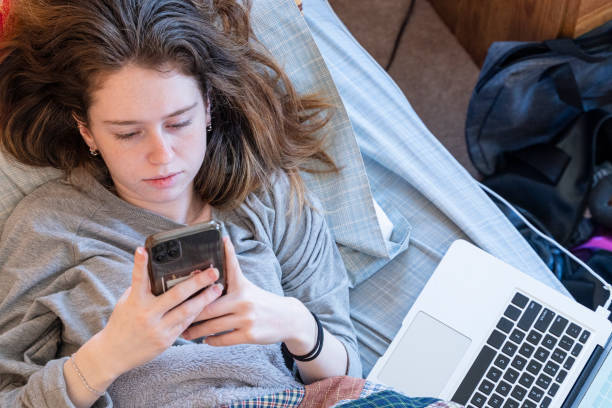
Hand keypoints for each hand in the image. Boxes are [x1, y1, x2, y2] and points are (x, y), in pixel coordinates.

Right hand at [97, 247, 222, 377]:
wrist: (113, 355)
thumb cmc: (122, 323)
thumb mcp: (127, 303)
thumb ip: (141, 289)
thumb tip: (157, 272)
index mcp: (135, 302)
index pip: (138, 279)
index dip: (140, 264)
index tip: (143, 250)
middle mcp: (148, 314)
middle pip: (176, 295)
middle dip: (197, 282)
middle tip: (213, 271)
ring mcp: (158, 328)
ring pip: (187, 311)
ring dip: (205, 299)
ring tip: (218, 288)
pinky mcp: (166, 340)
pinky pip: (185, 324)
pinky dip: (197, 313)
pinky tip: (208, 304)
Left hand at [181, 237, 316, 352]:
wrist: (288, 318)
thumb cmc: (263, 300)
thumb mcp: (248, 286)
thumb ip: (231, 276)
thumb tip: (215, 260)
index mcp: (242, 286)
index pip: (224, 273)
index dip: (209, 272)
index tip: (190, 274)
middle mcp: (243, 301)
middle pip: (208, 308)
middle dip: (190, 314)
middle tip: (176, 316)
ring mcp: (246, 319)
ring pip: (213, 326)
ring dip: (196, 331)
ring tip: (185, 333)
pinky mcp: (249, 335)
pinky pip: (223, 339)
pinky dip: (212, 340)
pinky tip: (205, 340)